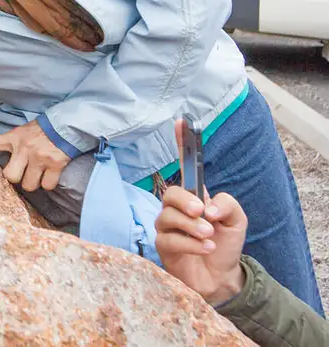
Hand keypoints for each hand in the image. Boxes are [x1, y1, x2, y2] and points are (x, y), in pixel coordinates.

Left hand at [0, 120, 70, 190]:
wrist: (67, 125)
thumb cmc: (41, 131)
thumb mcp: (21, 132)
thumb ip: (11, 145)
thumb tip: (3, 168)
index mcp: (12, 137)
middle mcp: (24, 147)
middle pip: (10, 177)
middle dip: (16, 178)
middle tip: (23, 171)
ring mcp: (39, 156)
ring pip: (28, 185)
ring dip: (33, 183)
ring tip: (38, 172)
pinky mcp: (55, 164)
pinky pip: (46, 186)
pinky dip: (48, 184)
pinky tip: (50, 174)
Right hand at [154, 118, 247, 304]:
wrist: (221, 279)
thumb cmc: (225, 246)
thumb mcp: (237, 221)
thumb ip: (228, 203)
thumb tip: (207, 206)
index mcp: (195, 196)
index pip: (185, 166)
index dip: (183, 144)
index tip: (182, 122)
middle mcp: (177, 209)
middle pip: (170, 193)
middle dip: (186, 201)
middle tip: (203, 214)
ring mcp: (167, 227)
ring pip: (168, 217)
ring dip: (193, 227)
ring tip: (209, 237)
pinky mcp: (163, 246)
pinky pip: (170, 239)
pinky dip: (191, 243)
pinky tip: (205, 249)